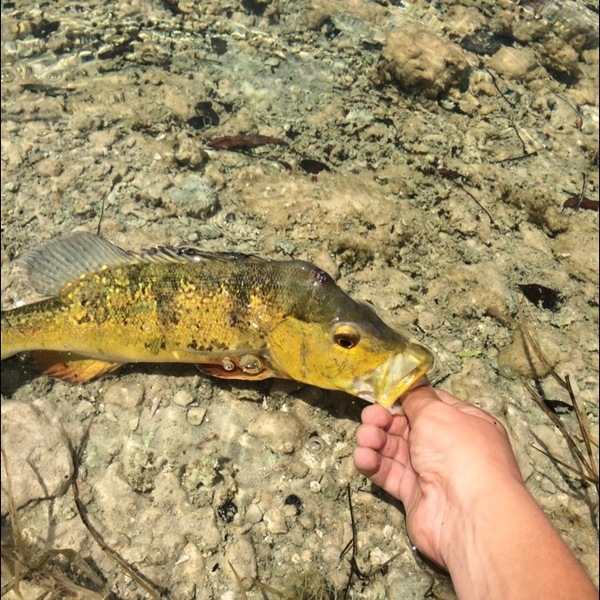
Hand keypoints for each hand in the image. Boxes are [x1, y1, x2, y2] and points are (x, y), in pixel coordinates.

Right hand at [353, 383, 522, 567]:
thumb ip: (417, 397)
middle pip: (407, 426)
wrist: (467, 513)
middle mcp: (448, 446)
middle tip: (370, 417)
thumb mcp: (436, 413)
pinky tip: (364, 457)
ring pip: (394, 449)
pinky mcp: (413, 495)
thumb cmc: (458, 451)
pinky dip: (373, 463)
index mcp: (463, 422)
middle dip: (385, 419)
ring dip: (376, 439)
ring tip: (366, 437)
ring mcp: (430, 472)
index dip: (405, 398)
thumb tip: (409, 383)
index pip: (430, 404)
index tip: (383, 392)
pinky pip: (389, 473)